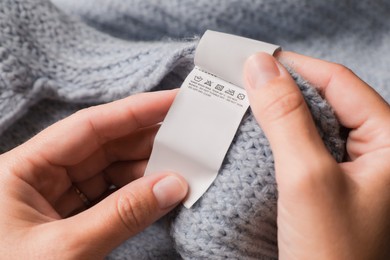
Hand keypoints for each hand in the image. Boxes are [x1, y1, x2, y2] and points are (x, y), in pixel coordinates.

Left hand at [0, 90, 187, 258]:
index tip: (173, 101)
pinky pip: (110, 195)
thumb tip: (173, 186)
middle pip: (104, 145)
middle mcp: (40, 175)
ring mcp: (57, 196)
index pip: (89, 126)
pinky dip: (137, 194)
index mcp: (23, 168)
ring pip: (111, 171)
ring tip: (182, 166)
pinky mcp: (70, 217)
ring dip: (146, 170)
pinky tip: (161, 192)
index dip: (135, 110)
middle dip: (147, 140)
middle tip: (187, 136)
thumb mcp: (66, 250)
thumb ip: (122, 215)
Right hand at [243, 52, 389, 258]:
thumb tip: (260, 67)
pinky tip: (256, 138)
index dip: (295, 66)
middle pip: (326, 100)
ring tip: (244, 108)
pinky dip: (278, 138)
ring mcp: (353, 168)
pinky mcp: (330, 183)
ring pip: (312, 123)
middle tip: (243, 84)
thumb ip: (285, 118)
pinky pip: (304, 147)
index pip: (338, 82)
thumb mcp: (306, 178)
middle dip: (283, 90)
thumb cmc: (333, 255)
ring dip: (278, 114)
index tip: (255, 61)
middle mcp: (376, 151)